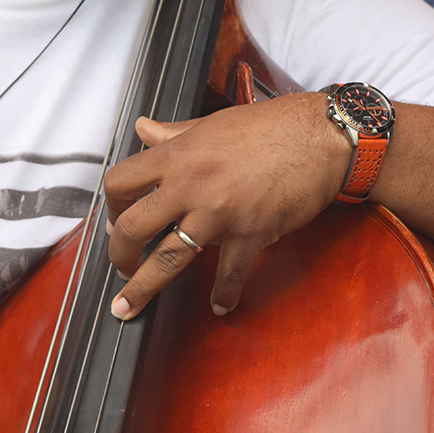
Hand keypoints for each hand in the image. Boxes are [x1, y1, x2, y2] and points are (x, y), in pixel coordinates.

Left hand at [104, 92, 350, 319]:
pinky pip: (229, 273)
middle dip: (118, 254)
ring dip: (143, 287)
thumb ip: (172, 133)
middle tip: (119, 268)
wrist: (322, 136)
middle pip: (133, 227)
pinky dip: (223, 293)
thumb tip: (142, 129)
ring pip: (168, 258)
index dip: (111, 206)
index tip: (114, 220)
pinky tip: (219, 305)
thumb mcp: (211, 124)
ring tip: (128, 308)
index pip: (121, 182)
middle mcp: (190, 184)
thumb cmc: (269, 126)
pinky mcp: (251, 232)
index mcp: (177, 155)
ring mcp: (219, 211)